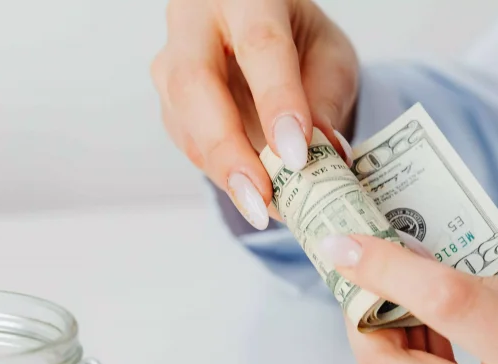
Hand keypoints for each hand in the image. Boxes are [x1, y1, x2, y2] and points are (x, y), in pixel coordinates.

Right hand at [151, 0, 358, 229]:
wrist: (265, 38)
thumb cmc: (299, 41)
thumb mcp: (330, 59)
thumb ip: (325, 100)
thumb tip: (324, 155)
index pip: (259, 46)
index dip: (277, 102)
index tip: (295, 154)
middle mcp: (195, 20)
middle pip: (196, 85)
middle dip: (229, 149)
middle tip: (261, 197)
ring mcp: (171, 62)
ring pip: (184, 121)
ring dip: (223, 171)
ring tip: (265, 209)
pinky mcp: (168, 103)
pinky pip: (189, 145)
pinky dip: (222, 175)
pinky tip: (253, 195)